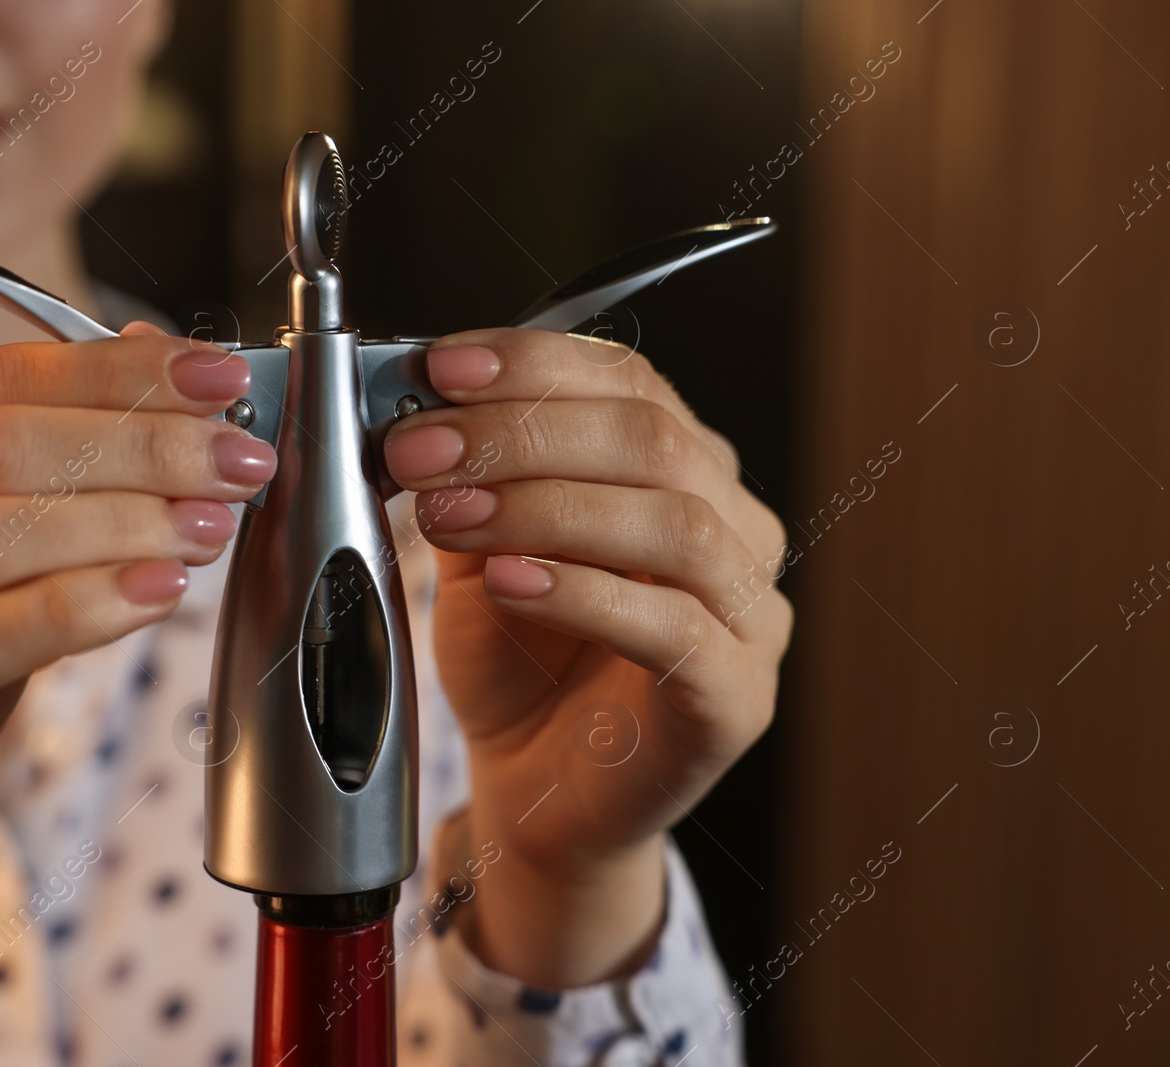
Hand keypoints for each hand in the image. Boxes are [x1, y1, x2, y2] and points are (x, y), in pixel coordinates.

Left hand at [382, 328, 790, 987]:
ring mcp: (751, 615)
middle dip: (521, 433)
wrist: (536, 792)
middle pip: (653, 440)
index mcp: (686, 470)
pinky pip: (677, 629)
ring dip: (545, 506)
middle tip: (421, 450)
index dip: (535, 363)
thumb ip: (471, 474)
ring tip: (448, 516)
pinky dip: (587, 594)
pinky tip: (513, 582)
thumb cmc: (519, 664)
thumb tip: (417, 397)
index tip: (441, 367)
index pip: (630, 380)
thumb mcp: (479, 546)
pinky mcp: (739, 698)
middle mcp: (736, 528)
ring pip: (675, 524)